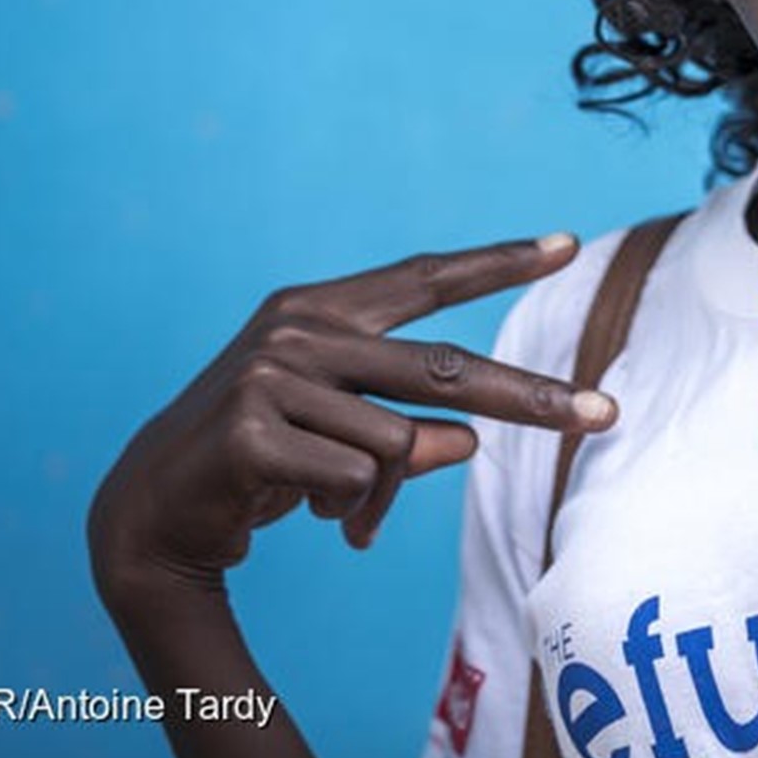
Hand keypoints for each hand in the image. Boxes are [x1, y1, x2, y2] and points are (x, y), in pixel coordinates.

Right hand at [89, 233, 614, 612]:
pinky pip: (353, 481)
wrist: (152, 514)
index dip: (499, 261)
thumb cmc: (264, 464)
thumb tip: (469, 439)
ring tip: (337, 513)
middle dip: (531, 397)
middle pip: (445, 367)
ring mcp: (271, 375)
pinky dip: (345, 512)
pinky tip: (294, 511)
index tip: (568, 243)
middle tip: (606, 414)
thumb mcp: (344, 436)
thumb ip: (410, 425)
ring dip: (382, 499)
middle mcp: (299, 328)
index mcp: (322, 311)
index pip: (426, 278)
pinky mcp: (250, 429)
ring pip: (399, 445)